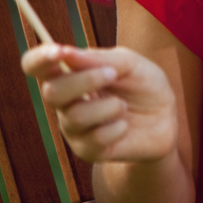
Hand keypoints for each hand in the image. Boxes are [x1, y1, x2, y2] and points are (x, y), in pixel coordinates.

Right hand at [21, 44, 178, 163]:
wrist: (166, 118)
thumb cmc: (145, 85)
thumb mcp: (131, 64)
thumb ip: (100, 59)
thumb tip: (66, 53)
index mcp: (71, 75)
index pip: (36, 66)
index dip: (39, 58)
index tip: (58, 51)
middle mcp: (65, 102)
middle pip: (51, 92)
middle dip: (84, 80)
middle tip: (112, 74)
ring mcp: (74, 128)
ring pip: (75, 117)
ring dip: (108, 106)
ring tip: (124, 105)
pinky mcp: (87, 151)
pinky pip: (95, 139)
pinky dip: (118, 127)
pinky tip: (125, 125)